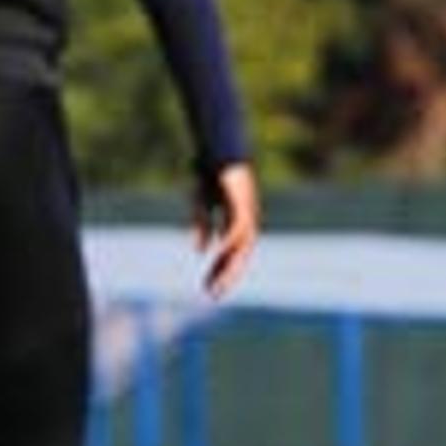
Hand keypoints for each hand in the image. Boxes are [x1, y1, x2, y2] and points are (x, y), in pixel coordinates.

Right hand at [195, 163, 261, 299]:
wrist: (218, 151)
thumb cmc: (211, 175)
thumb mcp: (202, 206)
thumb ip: (202, 227)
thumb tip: (199, 252)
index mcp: (235, 223)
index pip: (229, 254)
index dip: (218, 272)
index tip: (207, 289)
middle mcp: (244, 222)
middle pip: (239, 256)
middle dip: (226, 276)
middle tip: (214, 295)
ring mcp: (247, 214)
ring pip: (242, 248)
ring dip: (230, 266)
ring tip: (218, 283)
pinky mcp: (244, 205)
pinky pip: (238, 231)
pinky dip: (229, 243)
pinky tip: (219, 253)